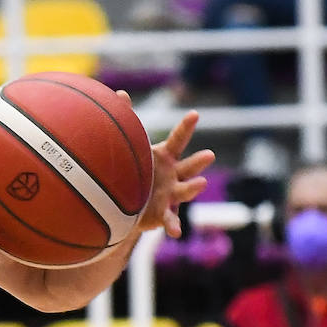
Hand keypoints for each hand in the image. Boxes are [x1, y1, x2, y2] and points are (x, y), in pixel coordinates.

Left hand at [129, 101, 214, 237]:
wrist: (128, 205)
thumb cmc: (133, 173)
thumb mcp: (130, 149)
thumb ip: (125, 121)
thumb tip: (118, 93)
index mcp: (165, 158)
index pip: (178, 140)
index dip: (185, 127)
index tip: (194, 114)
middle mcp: (174, 176)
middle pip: (189, 166)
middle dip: (199, 162)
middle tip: (209, 155)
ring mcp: (171, 196)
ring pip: (185, 191)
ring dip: (193, 187)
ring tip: (200, 183)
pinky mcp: (164, 215)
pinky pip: (170, 221)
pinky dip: (174, 226)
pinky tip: (177, 233)